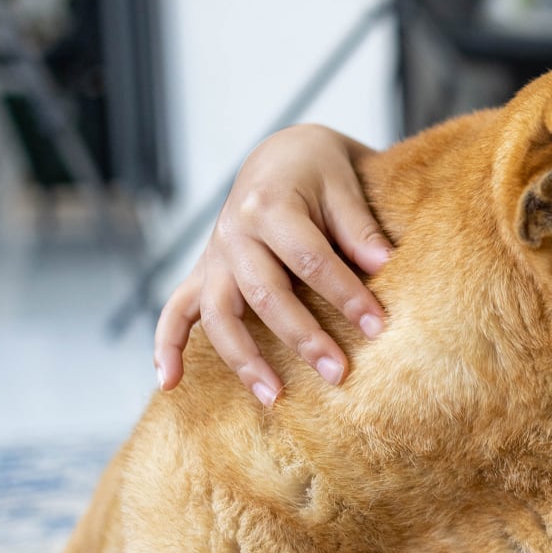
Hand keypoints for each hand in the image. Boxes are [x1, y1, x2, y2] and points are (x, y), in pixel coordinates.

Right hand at [154, 123, 392, 404]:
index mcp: (270, 205)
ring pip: (220, 314)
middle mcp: (233, 233)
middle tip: (339, 373)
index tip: (378, 326)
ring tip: (274, 396)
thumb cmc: (319, 172)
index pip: (309, 259)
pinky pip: (175, 311)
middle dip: (303, 337)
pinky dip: (166, 346)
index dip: (345, 294)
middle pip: (265, 294)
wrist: (279, 156)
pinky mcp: (204, 273)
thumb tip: (384, 263)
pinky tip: (170, 383)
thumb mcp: (344, 184)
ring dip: (244, 358)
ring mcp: (215, 256)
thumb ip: (359, 227)